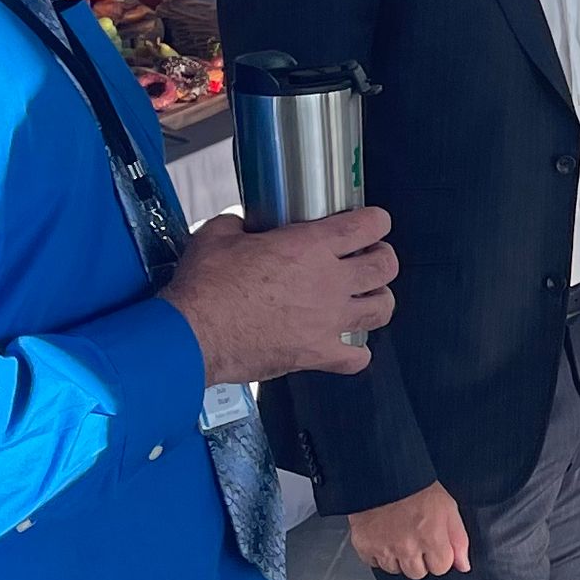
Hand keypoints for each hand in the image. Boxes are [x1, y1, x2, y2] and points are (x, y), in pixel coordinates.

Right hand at [165, 207, 394, 383]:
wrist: (194, 335)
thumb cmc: (205, 287)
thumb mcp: (218, 235)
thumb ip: (240, 223)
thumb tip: (242, 223)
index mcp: (311, 246)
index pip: (368, 225)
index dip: (376, 221)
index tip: (372, 223)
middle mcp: (329, 282)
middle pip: (385, 266)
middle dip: (383, 258)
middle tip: (370, 258)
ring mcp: (328, 320)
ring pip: (382, 309)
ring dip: (378, 300)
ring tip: (365, 298)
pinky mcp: (317, 354)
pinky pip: (358, 358)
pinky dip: (357, 352)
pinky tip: (346, 344)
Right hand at [348, 479, 468, 576]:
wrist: (383, 474)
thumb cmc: (417, 488)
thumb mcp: (448, 508)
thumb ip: (458, 540)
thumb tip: (463, 565)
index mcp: (431, 538)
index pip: (440, 568)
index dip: (439, 555)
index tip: (433, 542)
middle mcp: (407, 548)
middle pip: (417, 573)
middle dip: (419, 559)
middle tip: (414, 537)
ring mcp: (384, 549)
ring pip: (395, 569)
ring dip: (398, 557)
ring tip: (398, 534)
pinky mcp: (364, 546)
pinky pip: (373, 562)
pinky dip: (378, 552)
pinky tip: (383, 536)